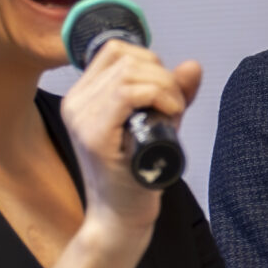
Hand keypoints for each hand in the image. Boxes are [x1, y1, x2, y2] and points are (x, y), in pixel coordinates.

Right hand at [60, 39, 201, 236]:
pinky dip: (158, 97)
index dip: (149, 61)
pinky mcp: (93, 135)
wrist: (120, 217)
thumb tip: (192, 65)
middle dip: (162, 75)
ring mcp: (80, 118)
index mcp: (83, 96)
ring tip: (172, 115)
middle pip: (127, 58)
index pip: (115, 50)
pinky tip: (170, 116)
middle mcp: (75, 102)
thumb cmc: (137, 173)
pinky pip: (127, 93)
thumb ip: (174, 92)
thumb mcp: (159, 123)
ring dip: (165, 88)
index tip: (166, 90)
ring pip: (130, 72)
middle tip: (174, 107)